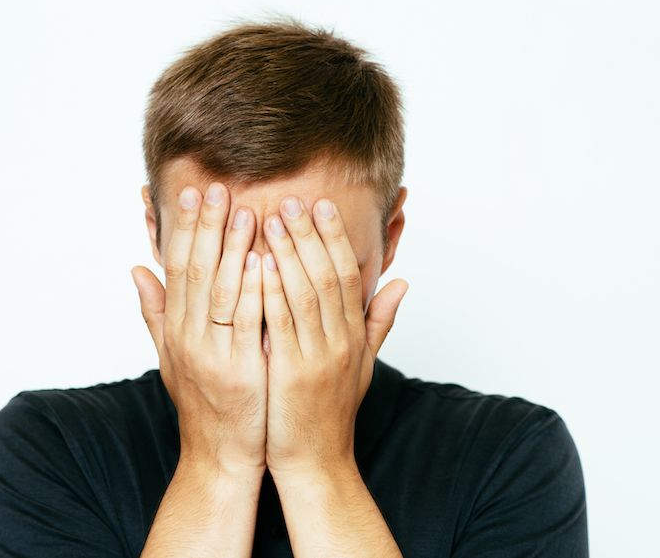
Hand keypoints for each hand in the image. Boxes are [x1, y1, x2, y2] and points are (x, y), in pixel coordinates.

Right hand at [131, 182, 266, 477]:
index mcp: (175, 330)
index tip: (194, 195)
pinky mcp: (238, 372)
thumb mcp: (171, 356)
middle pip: (195, 272)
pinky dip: (251, 291)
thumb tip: (137, 268)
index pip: (178, 269)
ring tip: (244, 212)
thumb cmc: (202, 402)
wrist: (220, 455)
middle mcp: (187, 338)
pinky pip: (245, 324)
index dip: (186, 230)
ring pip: (219, 292)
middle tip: (216, 187)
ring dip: (231, 250)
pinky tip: (262, 261)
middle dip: (206, 228)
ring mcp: (212, 355)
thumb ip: (155, 311)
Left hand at [260, 195, 407, 476]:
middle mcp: (340, 342)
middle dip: (308, 235)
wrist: (316, 460)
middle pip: (326, 276)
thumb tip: (401, 283)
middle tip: (291, 199)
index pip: (346, 275)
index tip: (320, 206)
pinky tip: (258, 264)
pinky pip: (281, 325)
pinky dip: (271, 292)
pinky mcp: (291, 373)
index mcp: (354, 336)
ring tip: (271, 219)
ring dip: (288, 253)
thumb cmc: (332, 411)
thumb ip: (380, 322)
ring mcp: (318, 357)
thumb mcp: (363, 364)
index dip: (333, 238)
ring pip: (305, 294)